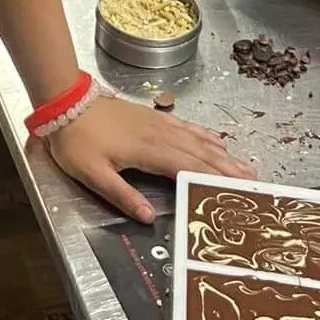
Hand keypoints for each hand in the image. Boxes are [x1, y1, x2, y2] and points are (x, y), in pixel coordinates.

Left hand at [47, 95, 252, 222]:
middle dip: (227, 168)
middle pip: (199, 154)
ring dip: (222, 153)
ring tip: (244, 165)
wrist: (65, 102)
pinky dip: (204, 134)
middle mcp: (158, 135)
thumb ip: (121, 196)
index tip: (236, 192)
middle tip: (254, 181)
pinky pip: (185, 126)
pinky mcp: (151, 116)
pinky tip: (216, 139)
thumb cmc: (76, 140)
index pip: (186, 168)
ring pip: (197, 139)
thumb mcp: (92, 174)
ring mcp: (157, 123)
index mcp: (147, 151)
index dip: (212, 181)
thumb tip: (149, 217)